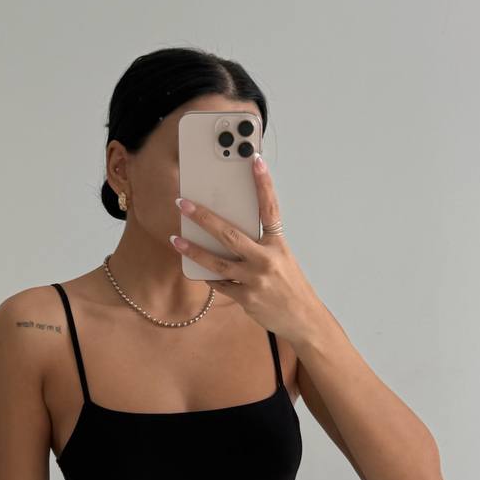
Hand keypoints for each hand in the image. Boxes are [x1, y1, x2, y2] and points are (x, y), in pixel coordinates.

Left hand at [169, 154, 322, 344]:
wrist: (303, 318)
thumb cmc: (291, 285)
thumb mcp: (282, 258)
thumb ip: (260, 244)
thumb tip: (229, 232)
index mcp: (278, 245)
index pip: (270, 209)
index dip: (263, 184)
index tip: (255, 161)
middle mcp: (266, 260)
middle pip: (230, 234)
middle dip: (204, 218)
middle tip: (184, 204)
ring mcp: (255, 280)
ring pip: (217, 263)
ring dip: (193, 250)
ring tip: (176, 240)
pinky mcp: (246, 298)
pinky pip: (220, 284)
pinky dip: (209, 276)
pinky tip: (198, 269)